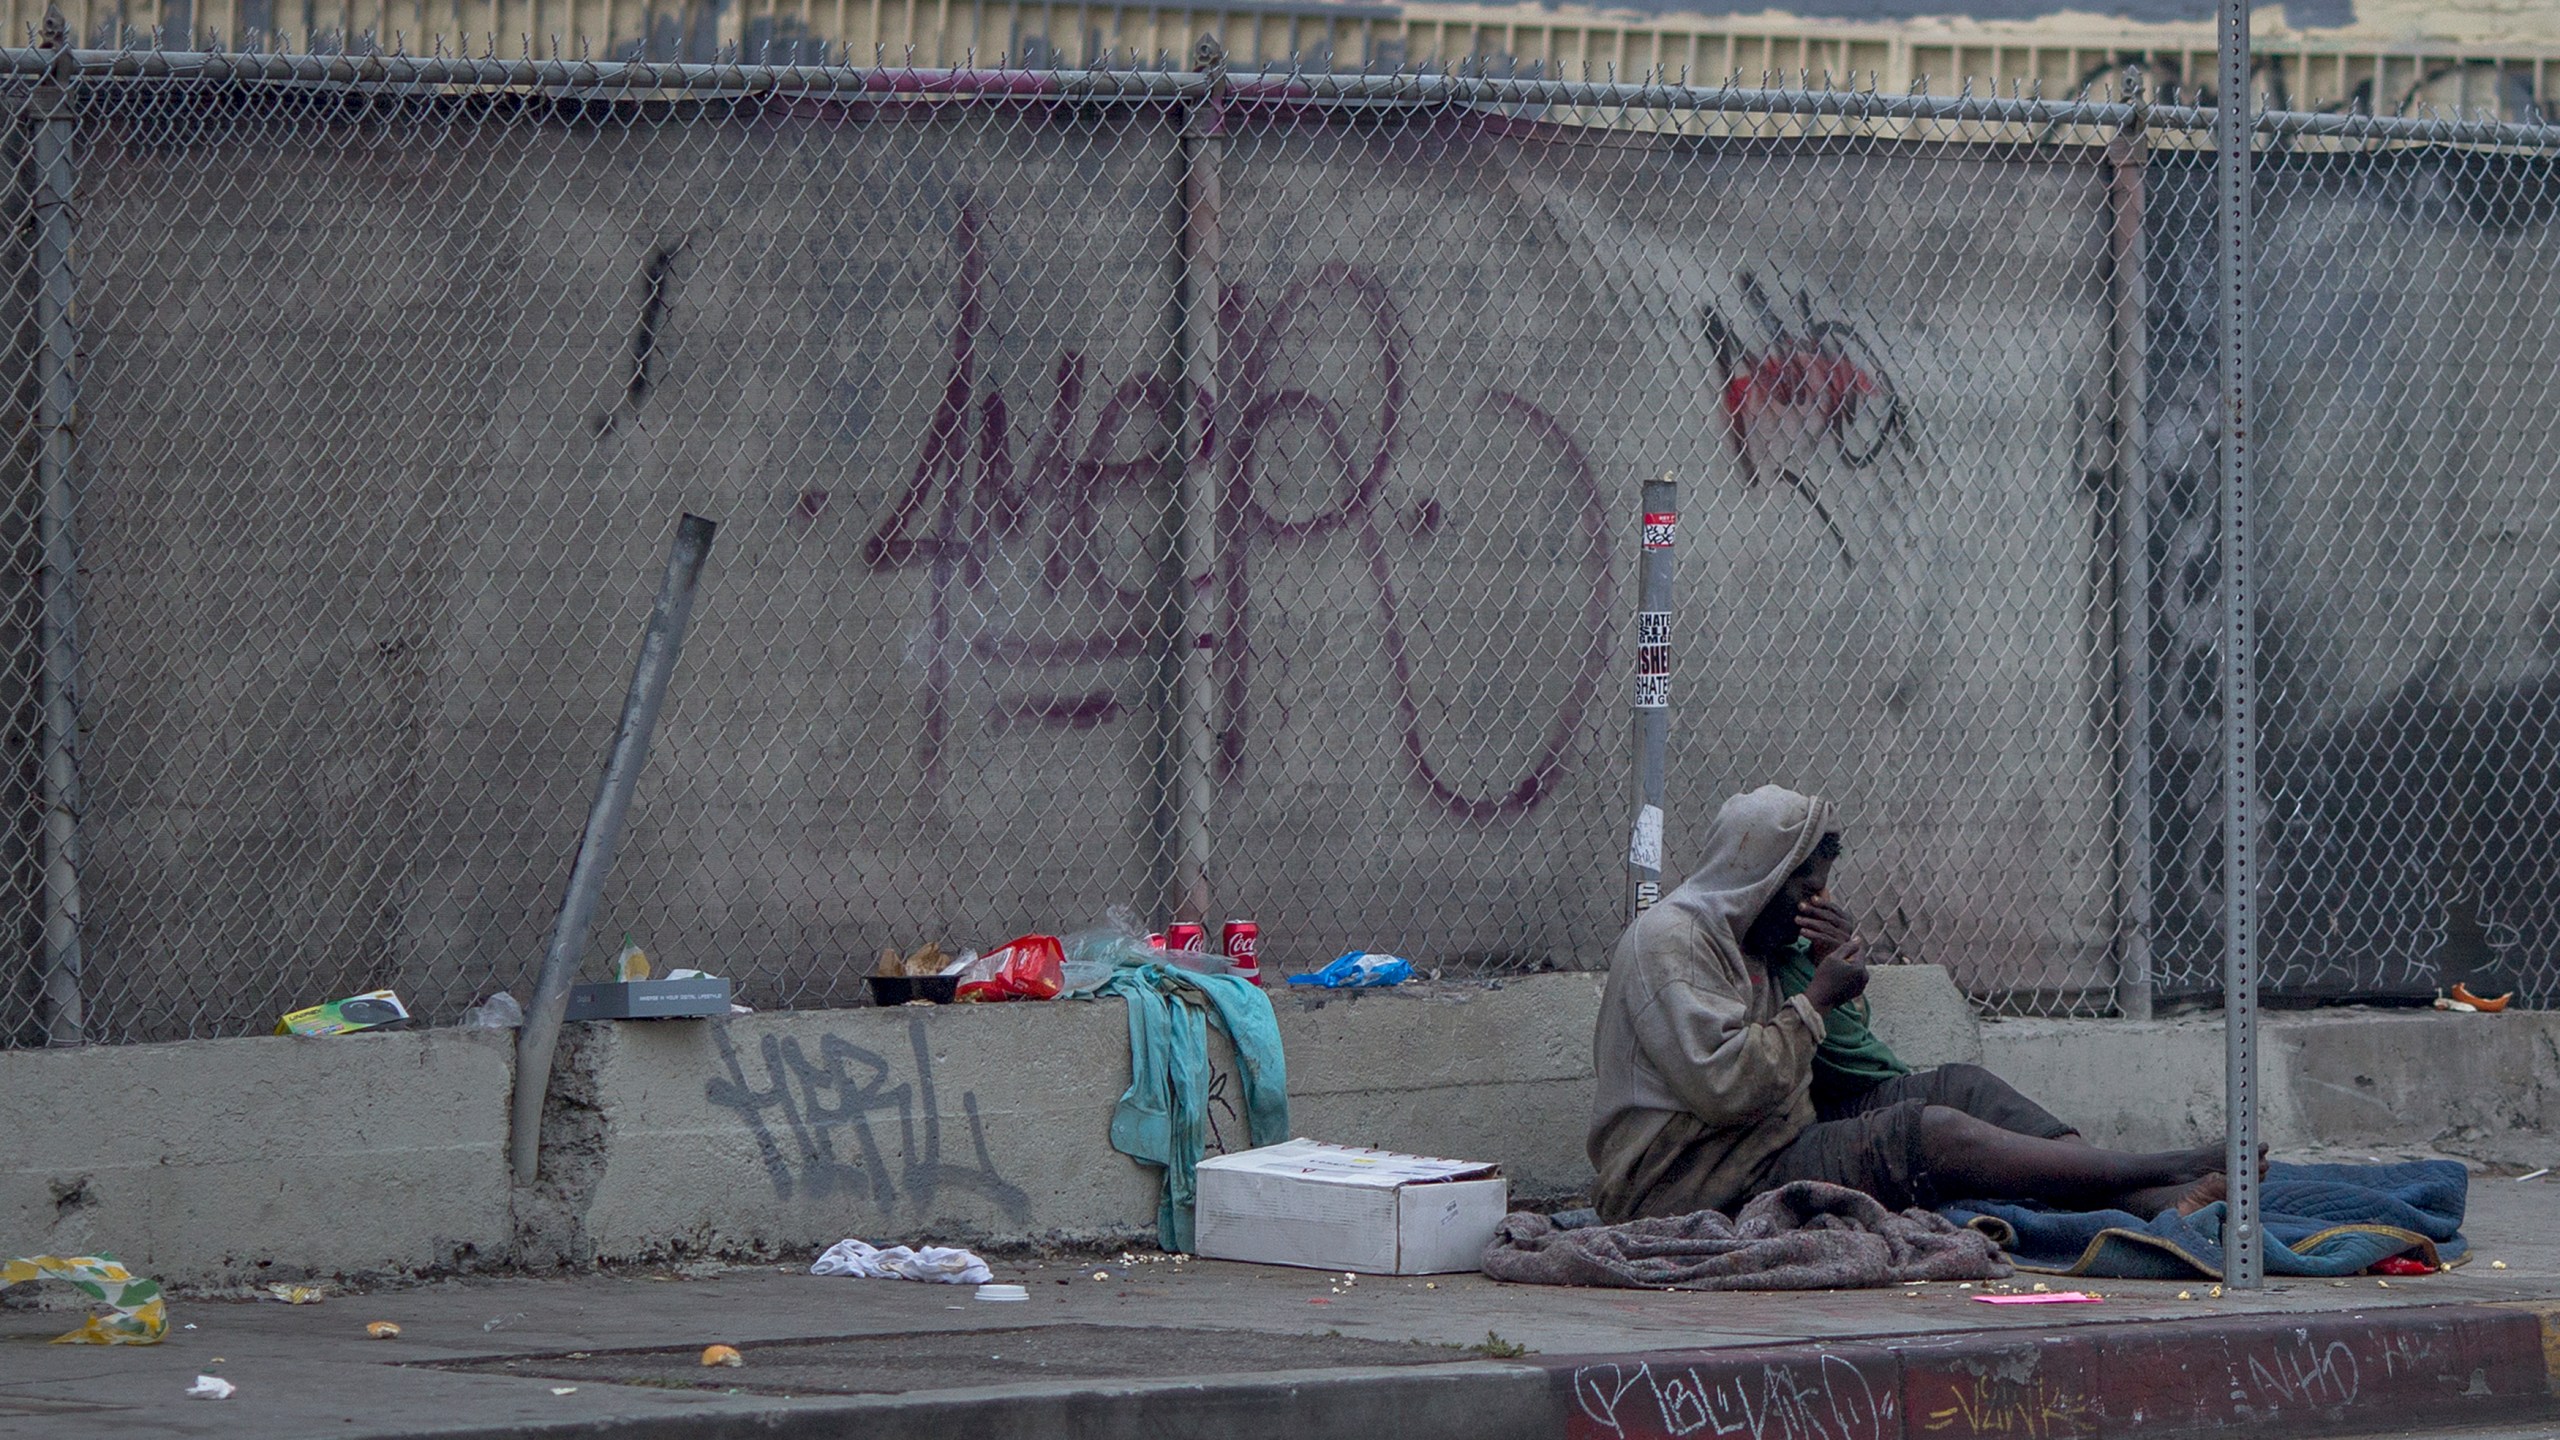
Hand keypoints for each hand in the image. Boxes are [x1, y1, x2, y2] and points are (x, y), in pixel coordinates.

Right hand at [1796, 896, 1868, 1011]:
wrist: (1820, 999)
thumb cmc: (1824, 976)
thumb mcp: (1834, 957)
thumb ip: (1848, 947)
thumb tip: (1858, 938)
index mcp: (1860, 968)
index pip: (1860, 949)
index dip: (1849, 947)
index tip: (1838, 952)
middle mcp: (1865, 977)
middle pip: (1859, 960)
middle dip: (1849, 958)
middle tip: (1833, 964)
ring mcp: (1862, 986)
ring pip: (1856, 969)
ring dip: (1848, 967)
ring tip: (1834, 972)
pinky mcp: (1858, 992)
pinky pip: (1855, 978)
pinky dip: (1848, 976)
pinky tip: (1836, 979)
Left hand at [1796, 897, 1858, 963]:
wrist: (1831, 962)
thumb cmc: (1826, 940)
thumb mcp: (1825, 923)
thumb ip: (1824, 909)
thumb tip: (1823, 889)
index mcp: (1846, 919)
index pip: (1834, 908)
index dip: (1823, 902)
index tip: (1811, 898)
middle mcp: (1848, 927)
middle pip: (1828, 916)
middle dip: (1813, 910)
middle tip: (1800, 906)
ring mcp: (1844, 938)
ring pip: (1824, 926)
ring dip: (1809, 921)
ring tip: (1796, 919)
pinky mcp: (1838, 947)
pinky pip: (1823, 938)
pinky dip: (1811, 934)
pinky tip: (1801, 932)